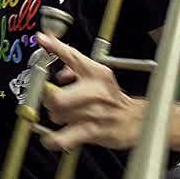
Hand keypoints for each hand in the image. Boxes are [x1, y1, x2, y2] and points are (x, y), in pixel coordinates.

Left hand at [38, 32, 142, 151]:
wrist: (138, 120)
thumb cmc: (112, 98)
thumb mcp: (99, 76)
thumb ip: (76, 68)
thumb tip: (60, 72)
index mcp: (96, 73)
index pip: (72, 56)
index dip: (55, 46)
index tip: (41, 39)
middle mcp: (95, 90)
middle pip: (57, 95)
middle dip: (50, 100)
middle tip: (54, 101)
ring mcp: (94, 112)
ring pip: (57, 115)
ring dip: (57, 117)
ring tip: (66, 116)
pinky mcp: (94, 131)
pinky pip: (64, 138)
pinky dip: (54, 140)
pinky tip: (52, 138)